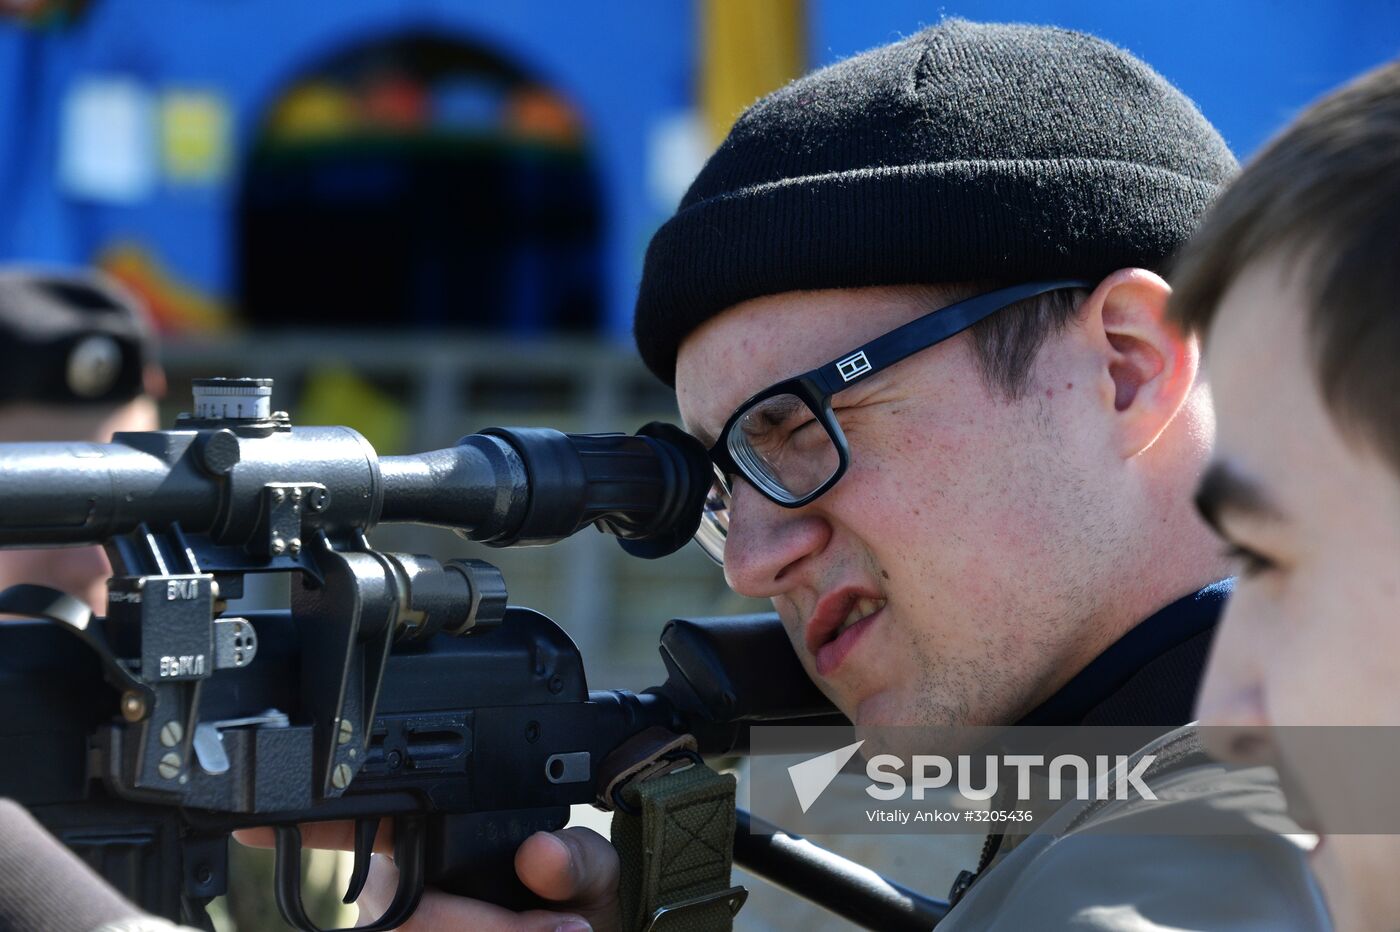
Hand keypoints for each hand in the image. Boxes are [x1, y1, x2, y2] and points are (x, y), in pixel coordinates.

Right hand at [234, 822, 620, 931]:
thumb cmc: (576, 912)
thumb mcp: (591, 876)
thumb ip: (578, 859)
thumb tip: (541, 852)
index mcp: (428, 843)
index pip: (361, 828)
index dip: (310, 825)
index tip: (260, 827)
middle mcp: (397, 894)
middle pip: (408, 913)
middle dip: (487, 923)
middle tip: (564, 927)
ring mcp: (398, 928)